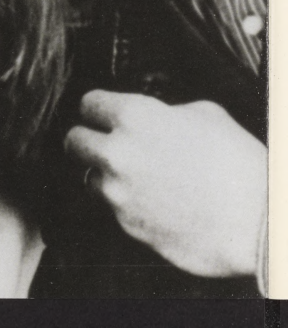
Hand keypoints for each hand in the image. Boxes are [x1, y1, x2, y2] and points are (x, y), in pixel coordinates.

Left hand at [66, 90, 265, 278]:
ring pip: (90, 179)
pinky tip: (154, 203)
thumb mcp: (202, 114)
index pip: (88, 103)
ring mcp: (120, 194)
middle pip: (73, 142)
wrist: (257, 221)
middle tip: (102, 143)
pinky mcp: (129, 227)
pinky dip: (128, 206)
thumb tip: (155, 119)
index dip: (98, 108)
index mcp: (133, 116)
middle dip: (86, 140)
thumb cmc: (236, 162)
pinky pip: (115, 211)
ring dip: (105, 177)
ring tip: (135, 178)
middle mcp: (117, 153)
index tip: (102, 114)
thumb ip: (164, 113)